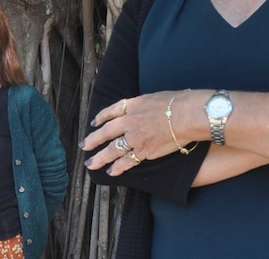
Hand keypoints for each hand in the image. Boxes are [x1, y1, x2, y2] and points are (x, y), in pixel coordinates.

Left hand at [81, 90, 199, 176]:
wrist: (185, 115)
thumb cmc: (176, 102)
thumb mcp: (152, 97)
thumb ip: (142, 105)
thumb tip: (140, 109)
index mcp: (131, 106)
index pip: (110, 111)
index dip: (101, 117)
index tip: (94, 122)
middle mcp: (129, 122)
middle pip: (105, 132)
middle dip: (93, 140)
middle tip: (83, 145)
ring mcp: (135, 138)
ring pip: (112, 149)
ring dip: (100, 158)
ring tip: (90, 164)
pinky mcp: (144, 151)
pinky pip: (127, 161)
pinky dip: (118, 167)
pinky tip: (111, 172)